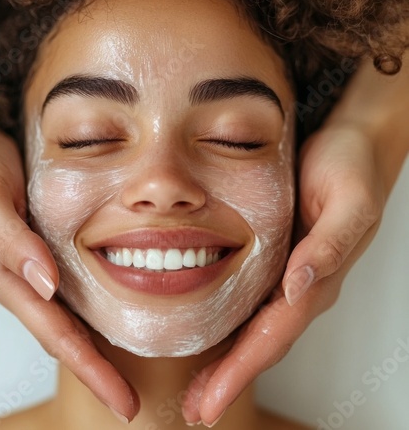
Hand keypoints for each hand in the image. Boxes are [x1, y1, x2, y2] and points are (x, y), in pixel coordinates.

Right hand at [0, 127, 137, 420]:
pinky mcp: (47, 254)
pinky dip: (95, 313)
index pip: (54, 333)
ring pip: (70, 320)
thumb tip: (44, 283)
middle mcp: (25, 281)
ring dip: (97, 351)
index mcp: (8, 277)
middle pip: (65, 337)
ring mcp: (37, 271)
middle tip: (129, 404)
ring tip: (128, 376)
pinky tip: (117, 318)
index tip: (120, 399)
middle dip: (97, 374)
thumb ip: (11, 241)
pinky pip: (74, 292)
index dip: (88, 368)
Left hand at [182, 123, 385, 425]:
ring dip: (227, 363)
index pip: (273, 337)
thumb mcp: (347, 202)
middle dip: (228, 379)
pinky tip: (212, 337)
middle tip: (196, 411)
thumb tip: (301, 285)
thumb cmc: (350, 168)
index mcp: (316, 279)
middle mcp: (300, 284)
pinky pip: (251, 302)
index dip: (239, 372)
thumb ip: (329, 245)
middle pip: (261, 343)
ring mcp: (289, 275)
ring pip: (254, 329)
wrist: (351, 144)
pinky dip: (230, 328)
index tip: (210, 404)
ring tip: (198, 390)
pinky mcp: (277, 259)